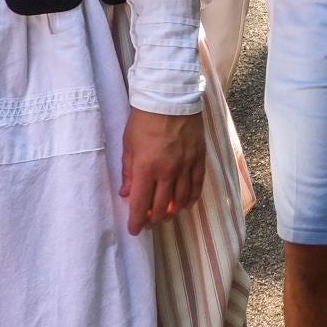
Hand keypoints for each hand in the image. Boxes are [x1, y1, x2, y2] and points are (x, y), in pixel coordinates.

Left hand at [121, 108, 204, 234]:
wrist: (170, 97)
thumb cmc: (144, 119)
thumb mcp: (128, 145)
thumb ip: (129, 172)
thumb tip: (127, 193)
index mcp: (147, 167)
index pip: (141, 203)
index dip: (137, 220)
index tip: (134, 230)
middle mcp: (168, 171)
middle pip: (162, 206)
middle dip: (153, 219)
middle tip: (148, 223)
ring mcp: (186, 166)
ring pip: (181, 200)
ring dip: (172, 212)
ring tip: (165, 215)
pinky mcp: (199, 159)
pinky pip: (197, 186)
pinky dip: (190, 198)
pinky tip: (185, 204)